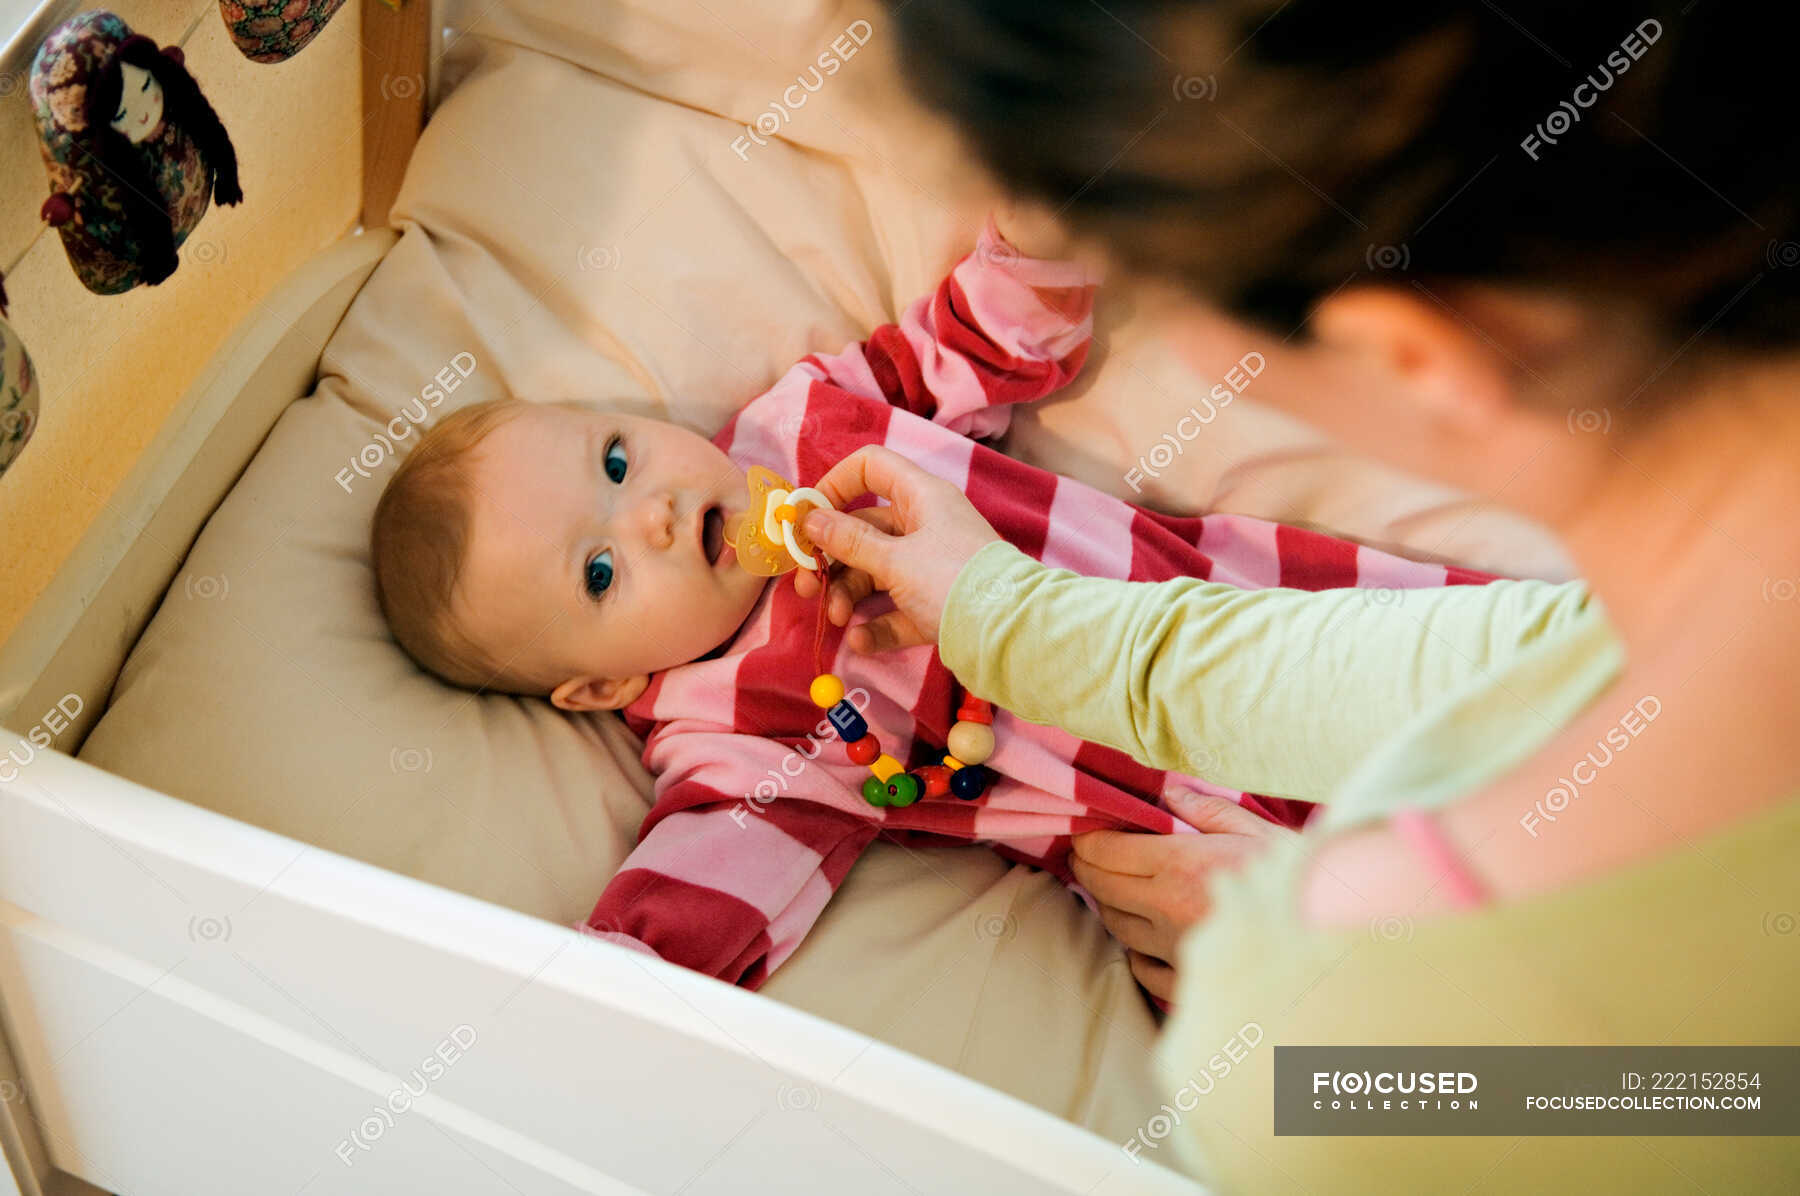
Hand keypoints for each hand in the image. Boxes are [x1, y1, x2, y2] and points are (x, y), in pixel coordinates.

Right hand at [794, 445, 1000, 652]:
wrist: (1010, 633)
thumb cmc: (952, 580)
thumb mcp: (895, 560)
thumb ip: (848, 540)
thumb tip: (809, 519)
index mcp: (921, 497)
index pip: (870, 467)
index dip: (834, 485)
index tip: (808, 517)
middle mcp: (926, 525)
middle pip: (864, 530)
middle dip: (831, 559)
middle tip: (806, 585)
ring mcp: (931, 566)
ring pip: (876, 572)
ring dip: (848, 595)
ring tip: (838, 618)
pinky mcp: (936, 604)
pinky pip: (896, 609)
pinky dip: (876, 625)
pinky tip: (861, 641)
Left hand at [1070, 790, 1294, 1002]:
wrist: (1335, 938)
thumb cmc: (1303, 879)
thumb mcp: (1260, 831)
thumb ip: (1208, 811)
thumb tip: (1169, 794)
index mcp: (1182, 865)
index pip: (1108, 852)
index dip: (1087, 840)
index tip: (1084, 831)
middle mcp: (1169, 909)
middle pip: (1101, 888)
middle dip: (1086, 867)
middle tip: (1086, 854)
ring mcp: (1175, 950)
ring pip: (1116, 927)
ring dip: (1109, 905)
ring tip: (1115, 888)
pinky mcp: (1188, 985)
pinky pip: (1142, 969)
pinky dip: (1136, 951)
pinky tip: (1146, 937)